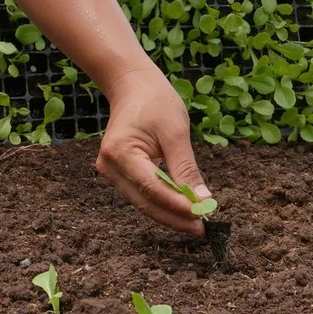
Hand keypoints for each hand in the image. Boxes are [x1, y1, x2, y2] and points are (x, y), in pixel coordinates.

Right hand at [94, 68, 210, 235]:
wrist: (132, 86)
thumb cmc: (155, 102)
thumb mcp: (176, 132)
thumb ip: (186, 168)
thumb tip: (203, 200)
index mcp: (120, 153)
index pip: (152, 189)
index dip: (177, 206)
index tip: (202, 215)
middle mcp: (110, 167)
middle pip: (146, 202)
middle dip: (175, 217)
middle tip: (202, 228)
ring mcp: (111, 172)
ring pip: (144, 202)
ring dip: (170, 214)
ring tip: (197, 222)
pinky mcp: (119, 174)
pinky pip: (143, 194)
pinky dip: (163, 203)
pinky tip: (183, 210)